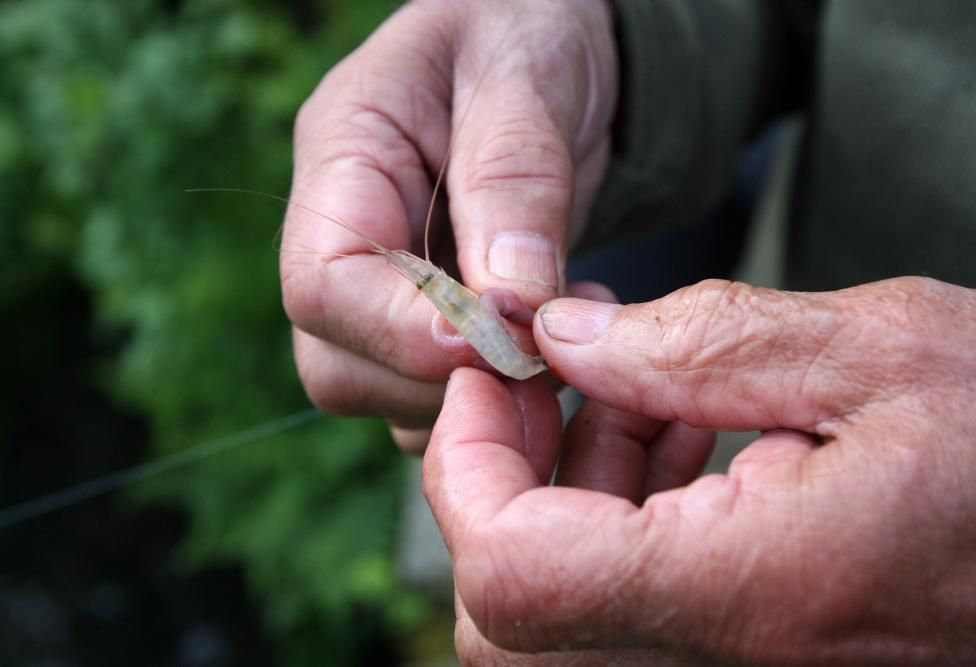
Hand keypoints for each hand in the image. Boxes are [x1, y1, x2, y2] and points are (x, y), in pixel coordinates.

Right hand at [280, 0, 616, 448]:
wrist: (551, 40)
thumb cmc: (527, 29)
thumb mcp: (525, 78)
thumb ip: (512, 184)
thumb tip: (506, 307)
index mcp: (342, 154)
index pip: (322, 284)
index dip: (403, 334)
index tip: (501, 343)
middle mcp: (342, 231)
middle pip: (337, 361)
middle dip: (440, 378)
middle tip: (545, 352)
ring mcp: (377, 281)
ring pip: (381, 391)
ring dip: (473, 393)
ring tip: (561, 338)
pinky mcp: (419, 313)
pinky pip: (430, 393)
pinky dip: (491, 394)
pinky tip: (551, 346)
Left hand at [424, 277, 975, 665]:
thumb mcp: (880, 349)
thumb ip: (698, 344)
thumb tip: (564, 340)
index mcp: (758, 590)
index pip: (514, 574)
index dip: (466, 469)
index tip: (490, 376)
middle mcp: (739, 666)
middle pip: (513, 617)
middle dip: (500, 479)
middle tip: (548, 375)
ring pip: (563, 615)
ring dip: (560, 492)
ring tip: (632, 393)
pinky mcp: (763, 658)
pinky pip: (633, 614)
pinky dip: (615, 522)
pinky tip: (676, 440)